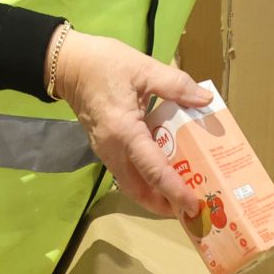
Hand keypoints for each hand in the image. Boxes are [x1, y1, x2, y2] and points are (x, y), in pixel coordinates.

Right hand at [50, 28, 210, 218]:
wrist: (68, 64)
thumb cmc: (104, 63)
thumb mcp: (144, 68)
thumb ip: (176, 85)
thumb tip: (205, 99)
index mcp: (125, 132)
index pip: (153, 171)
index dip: (174, 190)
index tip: (193, 205)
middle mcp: (113, 149)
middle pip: (139, 189)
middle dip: (164, 205)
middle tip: (191, 210)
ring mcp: (105, 151)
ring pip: (130, 185)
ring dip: (153, 196)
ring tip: (179, 198)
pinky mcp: (104, 147)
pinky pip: (125, 173)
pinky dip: (144, 181)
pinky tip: (162, 174)